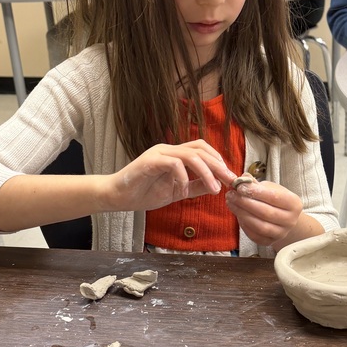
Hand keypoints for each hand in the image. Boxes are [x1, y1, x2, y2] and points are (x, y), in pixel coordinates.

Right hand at [109, 140, 236, 211]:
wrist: (117, 197)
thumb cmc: (144, 193)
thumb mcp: (176, 192)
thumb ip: (195, 187)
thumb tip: (216, 187)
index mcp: (175, 154)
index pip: (202, 149)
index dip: (218, 160)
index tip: (230, 178)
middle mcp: (168, 150)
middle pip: (200, 150)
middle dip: (218, 166)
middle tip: (229, 181)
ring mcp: (158, 154)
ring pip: (190, 155)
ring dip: (206, 172)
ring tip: (214, 189)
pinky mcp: (149, 161)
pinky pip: (173, 164)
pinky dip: (184, 178)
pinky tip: (184, 192)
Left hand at [226, 180, 303, 246]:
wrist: (282, 218)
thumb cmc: (275, 200)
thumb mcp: (269, 188)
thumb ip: (255, 184)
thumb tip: (241, 179)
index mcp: (294, 203)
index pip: (274, 197)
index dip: (255, 192)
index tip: (240, 187)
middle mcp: (291, 220)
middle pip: (266, 212)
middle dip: (245, 203)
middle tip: (231, 195)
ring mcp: (281, 233)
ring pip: (260, 226)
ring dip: (242, 214)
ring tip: (230, 203)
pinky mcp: (270, 242)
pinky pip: (255, 236)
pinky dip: (244, 225)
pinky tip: (238, 215)